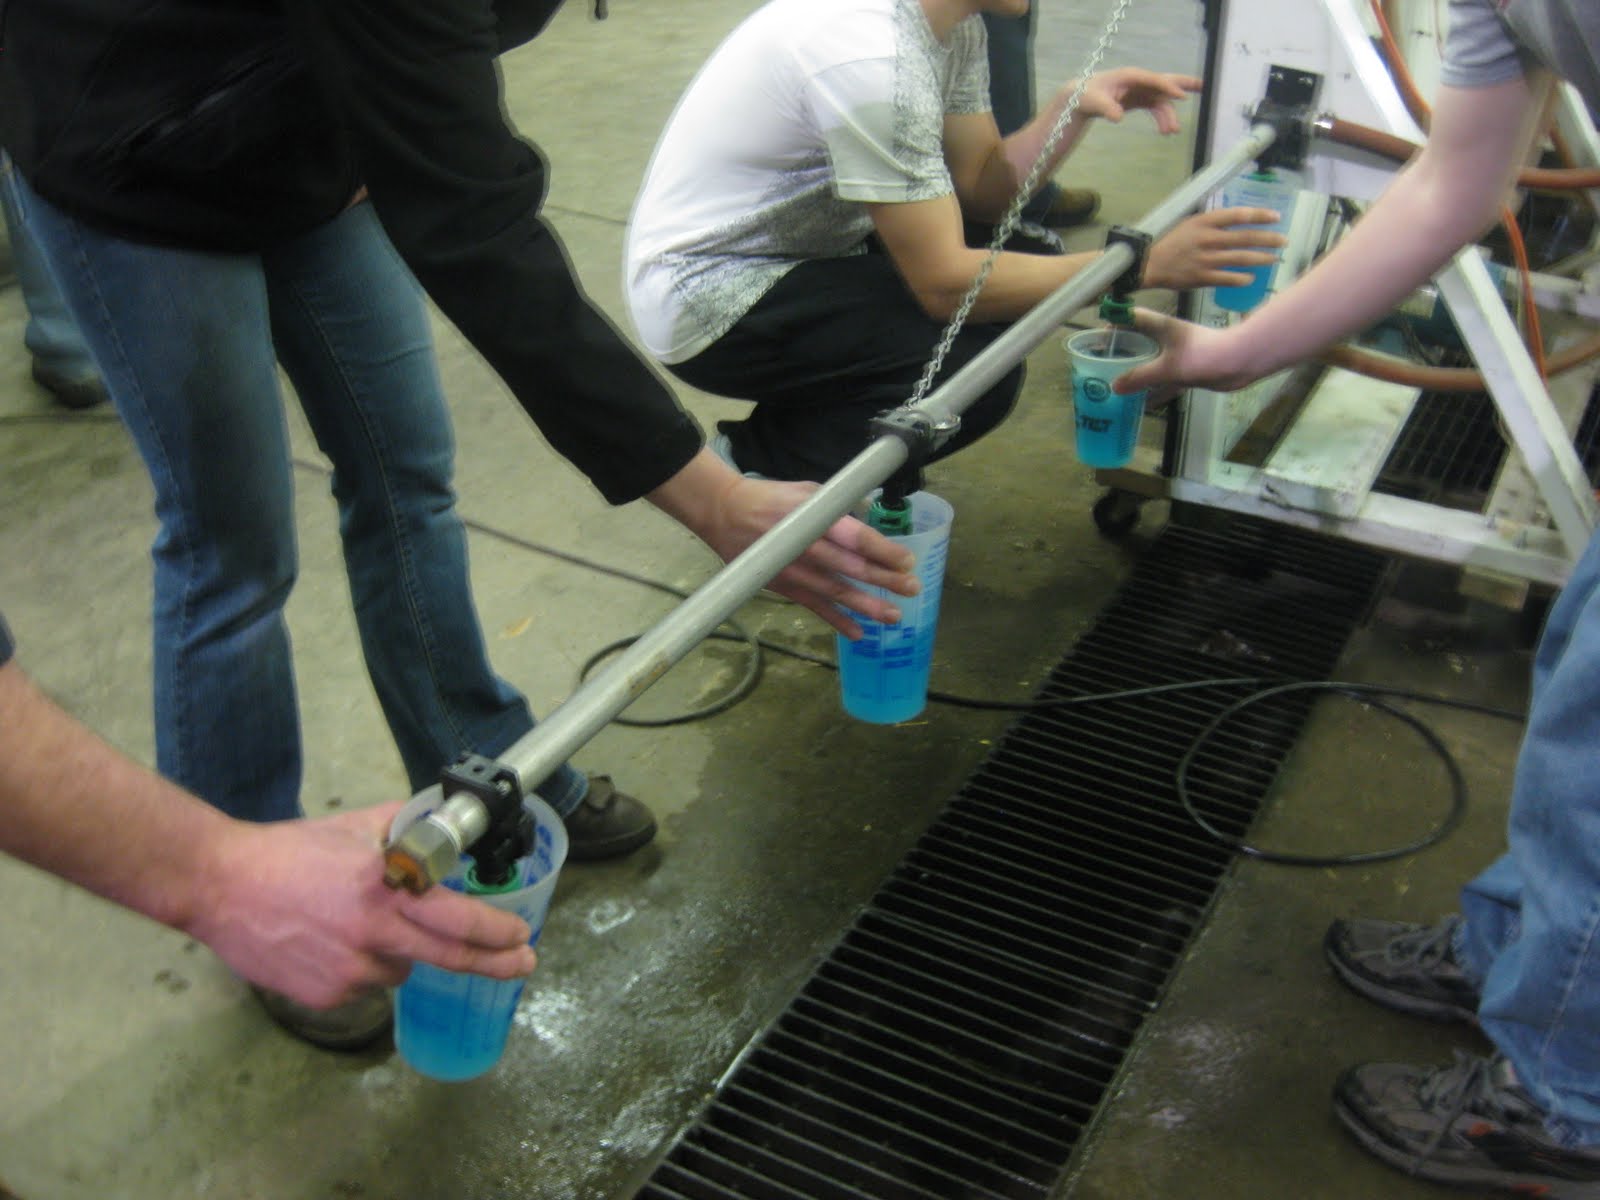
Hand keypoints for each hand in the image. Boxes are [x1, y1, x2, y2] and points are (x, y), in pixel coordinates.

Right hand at [188, 801, 536, 1009]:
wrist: (220, 885)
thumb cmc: (287, 853)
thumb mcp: (355, 826)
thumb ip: (405, 827)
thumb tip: (444, 822)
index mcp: (384, 888)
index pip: (457, 919)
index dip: (495, 933)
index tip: (520, 936)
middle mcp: (372, 934)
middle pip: (450, 958)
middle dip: (494, 962)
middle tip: (519, 962)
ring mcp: (349, 970)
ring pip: (402, 969)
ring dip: (403, 951)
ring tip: (361, 922)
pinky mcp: (326, 994)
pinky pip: (366, 984)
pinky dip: (364, 966)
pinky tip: (334, 940)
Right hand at [648, 449, 919, 639]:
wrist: (725, 514)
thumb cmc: (772, 499)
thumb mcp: (808, 491)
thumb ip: (840, 506)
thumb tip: (873, 520)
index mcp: (813, 517)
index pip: (854, 537)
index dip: (883, 550)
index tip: (906, 561)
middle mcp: (804, 546)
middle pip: (851, 567)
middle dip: (884, 580)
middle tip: (912, 588)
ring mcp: (793, 571)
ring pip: (836, 592)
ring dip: (867, 605)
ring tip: (895, 616)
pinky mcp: (784, 587)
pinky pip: (814, 607)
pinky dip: (837, 621)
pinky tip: (858, 633)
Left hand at [1072, 69, 1201, 133]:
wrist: (1082, 98)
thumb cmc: (1087, 95)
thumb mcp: (1094, 102)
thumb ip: (1106, 108)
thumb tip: (1117, 117)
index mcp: (1130, 76)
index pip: (1153, 79)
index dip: (1167, 87)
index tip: (1181, 97)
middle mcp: (1139, 81)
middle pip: (1165, 81)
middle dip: (1183, 84)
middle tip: (1203, 87)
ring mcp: (1141, 90)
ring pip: (1161, 101)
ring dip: (1168, 115)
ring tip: (1171, 132)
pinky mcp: (1140, 100)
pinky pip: (1156, 108)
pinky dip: (1162, 119)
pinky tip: (1165, 132)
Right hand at [1112, 308, 1263, 397]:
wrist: (1240, 362)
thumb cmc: (1204, 355)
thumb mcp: (1167, 368)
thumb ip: (1140, 377)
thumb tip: (1114, 387)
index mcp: (1160, 327)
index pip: (1130, 317)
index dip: (1113, 323)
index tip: (1097, 337)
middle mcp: (1166, 337)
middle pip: (1137, 340)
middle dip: (1120, 352)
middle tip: (1100, 365)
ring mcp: (1176, 354)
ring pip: (1149, 361)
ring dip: (1136, 371)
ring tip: (1115, 383)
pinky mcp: (1185, 370)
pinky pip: (1162, 379)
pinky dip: (1152, 389)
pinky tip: (1141, 403)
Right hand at [1143, 207, 1285, 290]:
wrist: (1149, 264)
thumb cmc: (1171, 242)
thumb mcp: (1190, 224)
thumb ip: (1212, 223)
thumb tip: (1237, 222)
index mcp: (1205, 222)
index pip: (1239, 215)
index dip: (1260, 216)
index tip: (1276, 217)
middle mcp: (1208, 239)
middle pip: (1246, 237)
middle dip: (1269, 239)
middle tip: (1284, 241)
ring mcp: (1207, 259)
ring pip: (1241, 258)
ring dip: (1261, 258)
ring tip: (1274, 259)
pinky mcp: (1203, 277)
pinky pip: (1228, 278)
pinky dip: (1242, 278)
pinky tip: (1251, 279)